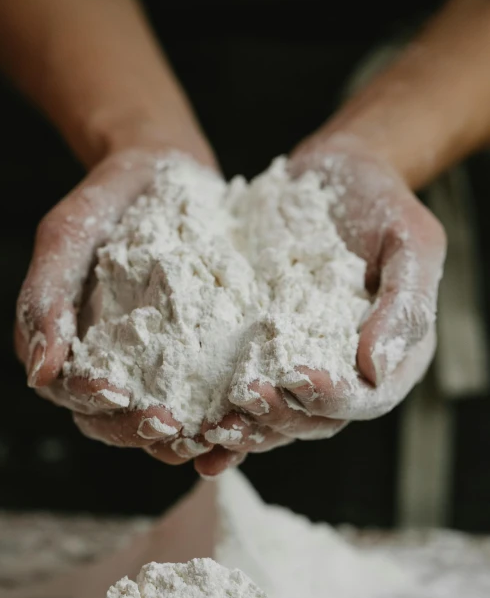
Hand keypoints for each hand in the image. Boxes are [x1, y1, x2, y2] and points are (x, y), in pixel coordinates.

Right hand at [15, 142, 235, 471]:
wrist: (165, 172)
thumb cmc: (107, 201)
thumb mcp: (67, 236)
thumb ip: (44, 298)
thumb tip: (38, 370)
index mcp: (68, 347)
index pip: (70, 392)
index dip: (90, 400)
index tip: (116, 393)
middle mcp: (108, 367)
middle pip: (113, 421)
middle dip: (139, 430)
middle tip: (171, 427)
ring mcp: (153, 369)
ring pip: (158, 424)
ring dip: (182, 438)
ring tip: (211, 434)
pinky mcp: (195, 361)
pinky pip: (203, 401)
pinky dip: (218, 418)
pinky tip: (240, 418)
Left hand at [198, 134, 445, 466]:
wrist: (331, 172)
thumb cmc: (382, 202)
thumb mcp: (411, 242)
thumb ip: (405, 305)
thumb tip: (378, 369)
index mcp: (390, 357)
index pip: (364, 397)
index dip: (332, 397)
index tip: (299, 378)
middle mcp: (343, 371)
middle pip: (313, 418)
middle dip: (277, 416)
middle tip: (242, 400)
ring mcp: (299, 363)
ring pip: (274, 414)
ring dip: (243, 426)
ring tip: (209, 425)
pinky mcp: (260, 350)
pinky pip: (239, 385)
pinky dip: (216, 405)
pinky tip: (187, 416)